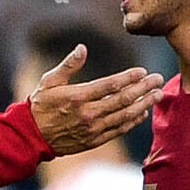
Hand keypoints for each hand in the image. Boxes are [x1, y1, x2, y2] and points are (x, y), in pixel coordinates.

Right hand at [28, 45, 163, 155]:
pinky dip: (133, 121)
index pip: (110, 85)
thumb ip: (68, 65)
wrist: (31, 136)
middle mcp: (88, 114)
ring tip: (158, 95)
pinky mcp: (94, 141)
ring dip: (144, 104)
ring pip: (125, 116)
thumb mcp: (49, 81)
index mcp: (77, 96)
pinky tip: (143, 112)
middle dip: (144, 89)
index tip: (143, 71)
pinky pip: (119, 130)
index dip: (129, 78)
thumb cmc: (41, 105)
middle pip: (123, 100)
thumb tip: (82, 48)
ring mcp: (93, 129)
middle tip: (158, 80)